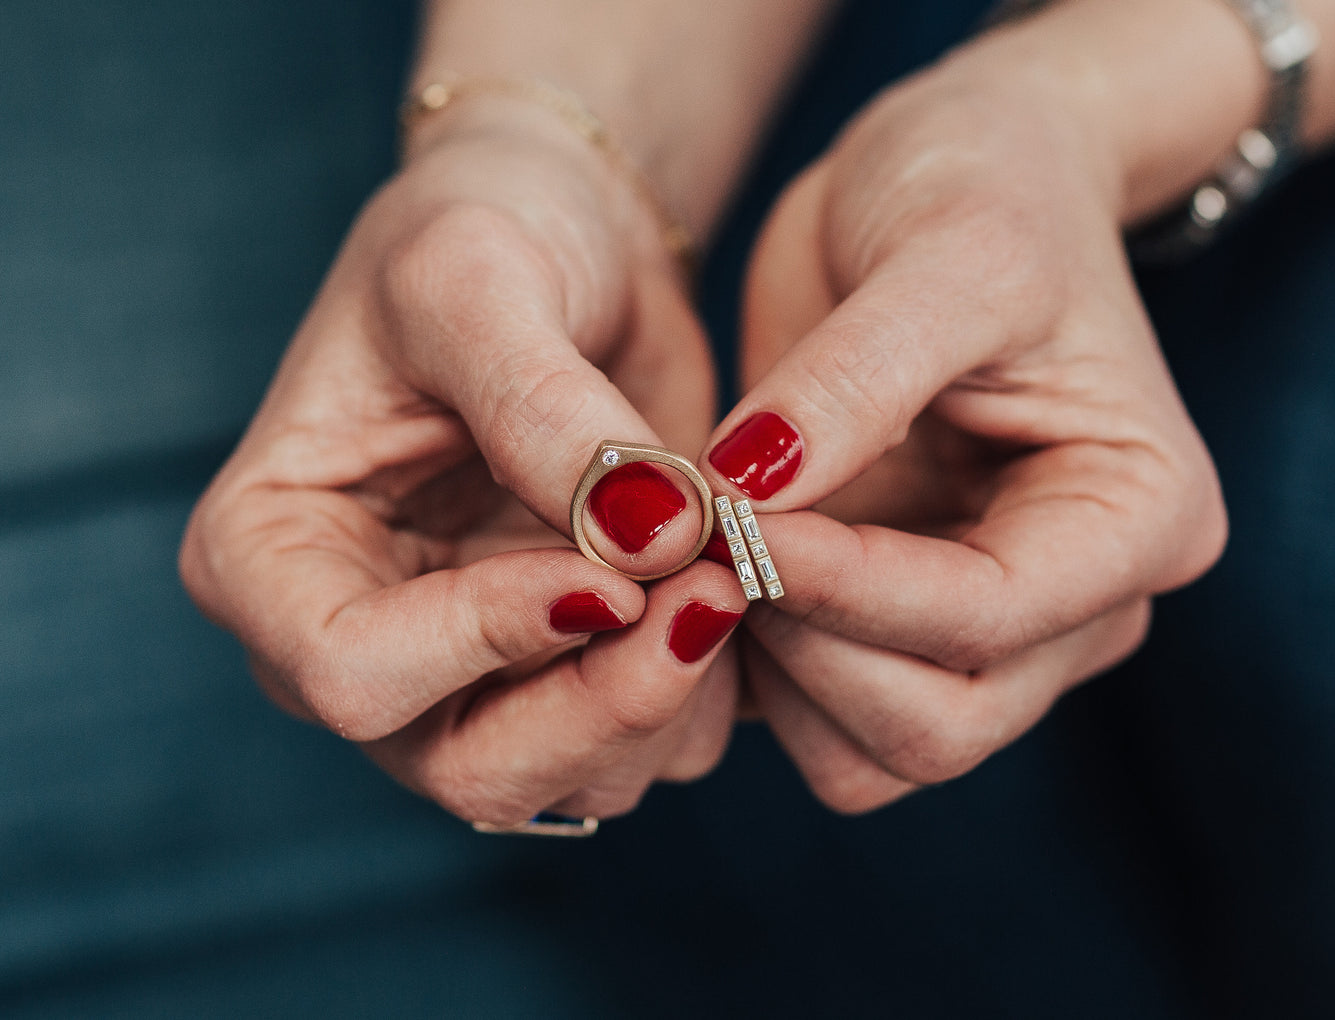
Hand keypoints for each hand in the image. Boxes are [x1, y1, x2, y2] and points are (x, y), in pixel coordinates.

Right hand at [181, 96, 744, 825]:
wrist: (565, 239)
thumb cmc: (481, 233)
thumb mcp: (476, 280)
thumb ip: (541, 410)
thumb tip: (648, 540)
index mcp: (272, 558)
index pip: (352, 673)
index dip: (487, 640)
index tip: (614, 570)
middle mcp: (361, 642)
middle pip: (470, 767)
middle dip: (608, 701)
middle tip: (718, 591)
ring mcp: (469, 675)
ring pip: (577, 778)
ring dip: (675, 694)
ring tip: (734, 564)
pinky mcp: (570, 673)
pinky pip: (653, 743)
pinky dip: (712, 687)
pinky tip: (737, 581)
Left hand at [702, 40, 1226, 811]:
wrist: (952, 174)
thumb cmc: (981, 188)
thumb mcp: (945, 253)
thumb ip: (855, 381)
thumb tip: (748, 495)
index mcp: (1135, 517)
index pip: (991, 616)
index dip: (850, 587)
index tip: (734, 519)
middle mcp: (1079, 603)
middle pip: (940, 726)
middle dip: (808, 652)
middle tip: (708, 541)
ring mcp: (988, 629)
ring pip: (873, 755)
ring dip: (771, 680)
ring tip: (706, 552)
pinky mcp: (897, 625)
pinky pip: (818, 718)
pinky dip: (753, 678)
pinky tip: (710, 572)